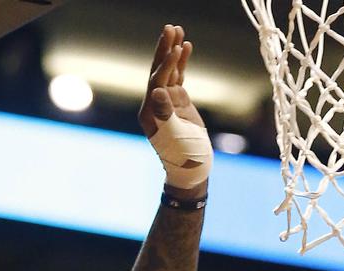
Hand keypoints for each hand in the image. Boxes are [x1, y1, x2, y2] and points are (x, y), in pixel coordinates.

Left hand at [139, 25, 208, 196]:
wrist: (192, 169)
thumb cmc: (184, 157)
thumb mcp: (175, 137)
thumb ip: (166, 114)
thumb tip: (156, 91)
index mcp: (150, 111)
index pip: (156, 81)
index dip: (166, 65)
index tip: (176, 49)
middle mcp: (155, 103)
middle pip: (158, 70)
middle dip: (164, 50)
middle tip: (169, 28)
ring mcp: (167, 101)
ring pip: (168, 71)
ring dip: (172, 51)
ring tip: (176, 30)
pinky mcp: (179, 101)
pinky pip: (179, 77)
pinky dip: (182, 62)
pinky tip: (186, 46)